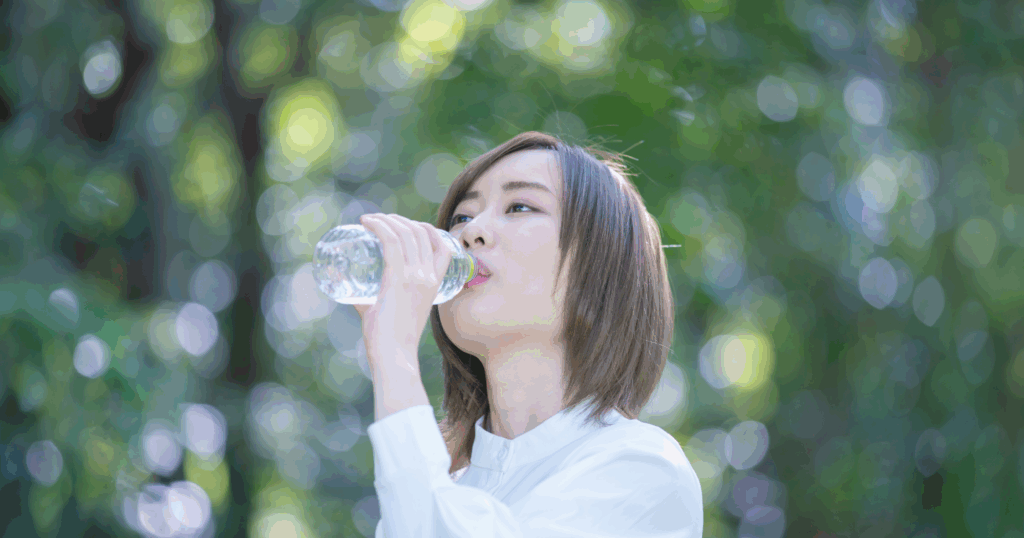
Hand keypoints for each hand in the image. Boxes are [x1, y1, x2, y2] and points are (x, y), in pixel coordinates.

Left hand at [353, 213, 453, 373]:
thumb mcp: (390, 311)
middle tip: (379, 221)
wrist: (394, 356)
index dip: (426, 228)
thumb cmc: (389, 340)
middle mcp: (429, 276)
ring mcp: (415, 276)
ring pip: (405, 233)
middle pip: (420, 233)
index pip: (442, 246)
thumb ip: (372, 299)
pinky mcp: (397, 279)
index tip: (404, 225)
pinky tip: (367, 222)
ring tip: (370, 220)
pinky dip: (379, 227)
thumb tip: (348, 290)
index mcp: (435, 284)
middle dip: (399, 220)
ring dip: (387, 220)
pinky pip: (391, 242)